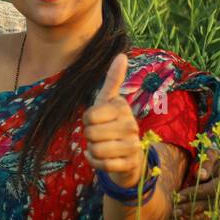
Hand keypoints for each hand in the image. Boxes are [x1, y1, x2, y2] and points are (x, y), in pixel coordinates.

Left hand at [81, 53, 143, 188]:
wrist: (130, 155)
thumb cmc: (113, 124)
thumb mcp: (110, 101)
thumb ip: (113, 79)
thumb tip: (122, 55)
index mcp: (122, 107)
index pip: (89, 116)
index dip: (87, 120)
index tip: (96, 120)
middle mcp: (130, 125)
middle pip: (90, 134)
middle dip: (89, 137)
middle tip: (99, 135)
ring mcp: (132, 145)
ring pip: (96, 150)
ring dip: (93, 150)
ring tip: (102, 146)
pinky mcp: (130, 163)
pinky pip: (102, 165)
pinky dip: (96, 162)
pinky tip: (103, 158)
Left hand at [173, 146, 219, 219]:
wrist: (216, 164)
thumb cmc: (211, 157)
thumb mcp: (210, 153)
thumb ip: (207, 162)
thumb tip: (201, 176)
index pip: (213, 189)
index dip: (196, 192)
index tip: (179, 195)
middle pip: (210, 204)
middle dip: (191, 208)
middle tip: (174, 211)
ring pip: (209, 215)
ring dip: (191, 218)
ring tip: (174, 218)